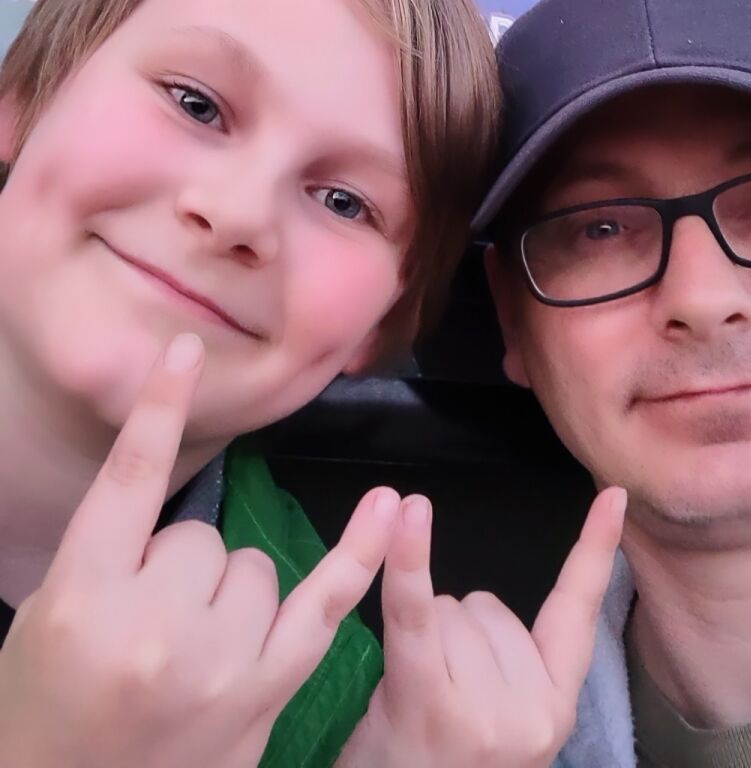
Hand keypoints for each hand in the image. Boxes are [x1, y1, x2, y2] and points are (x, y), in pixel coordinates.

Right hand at [0, 333, 399, 767]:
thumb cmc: (46, 710)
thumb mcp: (47, 618)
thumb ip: (109, 551)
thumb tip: (167, 472)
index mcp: (85, 600)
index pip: (133, 480)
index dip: (161, 409)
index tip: (185, 351)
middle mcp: (157, 630)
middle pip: (205, 537)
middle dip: (179, 568)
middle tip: (145, 627)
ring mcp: (220, 665)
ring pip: (256, 567)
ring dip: (229, 596)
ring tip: (186, 654)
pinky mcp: (266, 693)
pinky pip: (325, 605)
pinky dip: (361, 554)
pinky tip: (393, 508)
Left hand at [340, 485, 626, 767]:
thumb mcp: (499, 725)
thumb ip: (513, 665)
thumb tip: (483, 604)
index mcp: (556, 708)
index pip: (579, 612)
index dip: (596, 550)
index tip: (615, 495)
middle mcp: (533, 712)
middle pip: (487, 605)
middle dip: (453, 634)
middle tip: (435, 700)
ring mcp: (485, 713)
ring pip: (448, 609)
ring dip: (422, 639)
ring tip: (413, 703)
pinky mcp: (430, 704)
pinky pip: (413, 612)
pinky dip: (410, 560)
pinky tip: (411, 515)